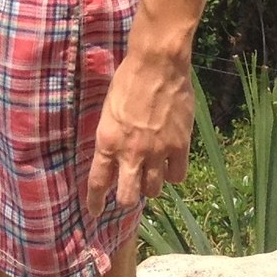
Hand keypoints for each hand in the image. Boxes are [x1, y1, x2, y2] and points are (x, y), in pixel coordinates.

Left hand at [85, 45, 193, 217]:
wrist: (157, 65)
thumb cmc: (128, 81)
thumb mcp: (109, 111)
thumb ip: (111, 137)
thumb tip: (113, 156)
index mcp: (108, 142)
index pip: (98, 182)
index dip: (96, 202)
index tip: (96, 212)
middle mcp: (131, 153)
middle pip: (128, 197)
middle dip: (127, 198)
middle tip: (129, 191)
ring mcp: (157, 152)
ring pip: (154, 191)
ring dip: (151, 185)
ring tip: (151, 172)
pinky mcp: (180, 146)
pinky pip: (177, 177)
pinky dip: (173, 174)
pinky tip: (170, 164)